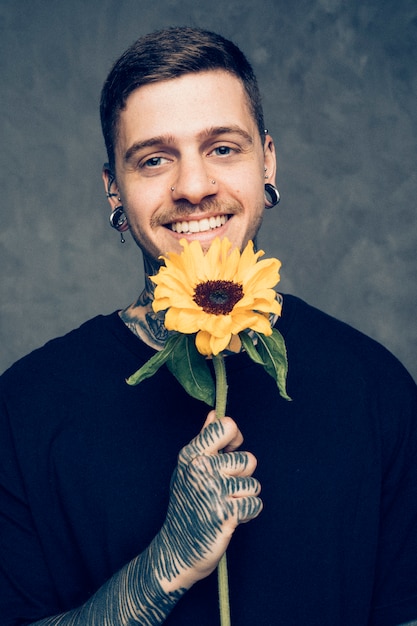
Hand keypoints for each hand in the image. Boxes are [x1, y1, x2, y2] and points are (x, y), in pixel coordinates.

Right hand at [153, 411, 262, 589]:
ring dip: (244, 498)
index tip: (227, 453)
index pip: (227, 426)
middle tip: (222, 490)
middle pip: (249, 459)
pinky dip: (248, 514)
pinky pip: (255, 504)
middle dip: (241, 477)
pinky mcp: (225, 514)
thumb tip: (215, 413)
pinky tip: (231, 518)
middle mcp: (200, 467)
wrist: (178, 550)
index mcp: (192, 454)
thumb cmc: (188, 504)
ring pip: (254, 484)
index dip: (234, 439)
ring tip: (225, 505)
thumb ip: (204, 440)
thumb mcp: (189, 468)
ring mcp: (212, 490)